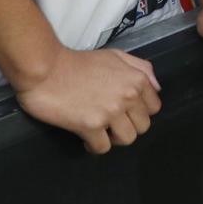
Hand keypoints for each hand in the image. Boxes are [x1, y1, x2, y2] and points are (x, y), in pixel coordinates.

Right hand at [14, 47, 161, 154]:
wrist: (46, 69)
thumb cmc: (78, 62)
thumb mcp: (115, 56)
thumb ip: (141, 68)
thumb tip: (157, 88)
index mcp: (137, 80)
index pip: (153, 108)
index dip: (139, 112)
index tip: (125, 112)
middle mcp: (128, 97)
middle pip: (143, 126)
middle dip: (128, 126)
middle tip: (111, 124)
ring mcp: (110, 112)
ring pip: (127, 139)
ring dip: (114, 139)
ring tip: (101, 132)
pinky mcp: (90, 125)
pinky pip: (103, 147)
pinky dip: (94, 146)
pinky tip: (85, 138)